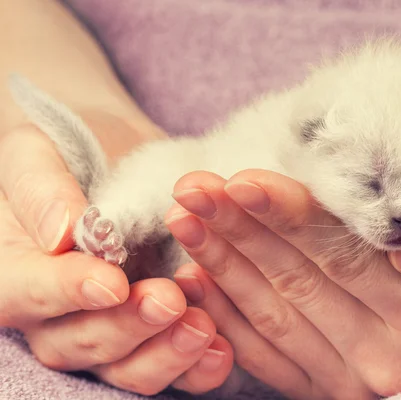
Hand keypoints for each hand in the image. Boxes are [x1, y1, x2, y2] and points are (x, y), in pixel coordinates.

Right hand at [0, 123, 233, 395]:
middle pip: (79, 342)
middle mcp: (56, 313)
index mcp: (17, 269)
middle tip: (170, 300)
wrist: (118, 158)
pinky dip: (196, 367)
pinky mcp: (151, 337)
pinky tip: (221, 350)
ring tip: (202, 327)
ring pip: (124, 368)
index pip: (27, 294)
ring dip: (165, 355)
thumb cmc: (71, 151)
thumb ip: (39, 187)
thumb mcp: (41, 150)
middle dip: (127, 326)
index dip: (66, 293)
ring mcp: (105, 330)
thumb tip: (59, 234)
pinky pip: (169, 368)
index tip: (111, 283)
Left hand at [167, 168, 400, 398]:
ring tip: (186, 215)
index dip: (287, 214)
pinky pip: (261, 351)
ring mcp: (353, 379)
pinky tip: (196, 272)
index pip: (342, 254)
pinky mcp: (323, 387)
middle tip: (192, 187)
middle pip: (297, 281)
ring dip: (221, 262)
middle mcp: (392, 358)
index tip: (236, 180)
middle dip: (238, 230)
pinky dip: (224, 309)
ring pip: (271, 312)